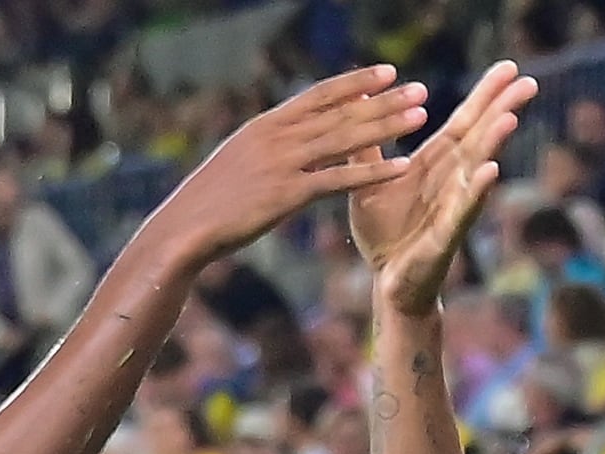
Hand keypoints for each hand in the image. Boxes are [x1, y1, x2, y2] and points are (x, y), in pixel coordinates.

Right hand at [147, 67, 427, 268]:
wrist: (183, 230)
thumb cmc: (208, 202)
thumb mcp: (238, 160)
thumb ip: (267, 145)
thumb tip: (288, 135)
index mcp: (266, 125)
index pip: (319, 95)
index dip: (355, 82)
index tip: (386, 72)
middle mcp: (277, 137)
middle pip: (341, 112)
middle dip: (384, 100)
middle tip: (420, 88)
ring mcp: (283, 165)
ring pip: (346, 139)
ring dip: (387, 126)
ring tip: (421, 115)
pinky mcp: (287, 196)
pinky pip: (340, 180)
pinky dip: (374, 173)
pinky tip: (403, 166)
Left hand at [351, 58, 537, 316]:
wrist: (387, 284)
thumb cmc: (385, 234)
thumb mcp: (370, 182)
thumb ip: (368, 148)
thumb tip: (363, 108)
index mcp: (434, 165)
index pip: (464, 122)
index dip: (485, 95)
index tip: (509, 66)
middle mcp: (451, 181)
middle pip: (479, 138)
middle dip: (502, 108)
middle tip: (528, 79)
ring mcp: (453, 207)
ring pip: (477, 169)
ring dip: (493, 144)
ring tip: (510, 117)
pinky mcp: (445, 236)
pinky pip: (463, 210)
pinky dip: (476, 191)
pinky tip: (490, 171)